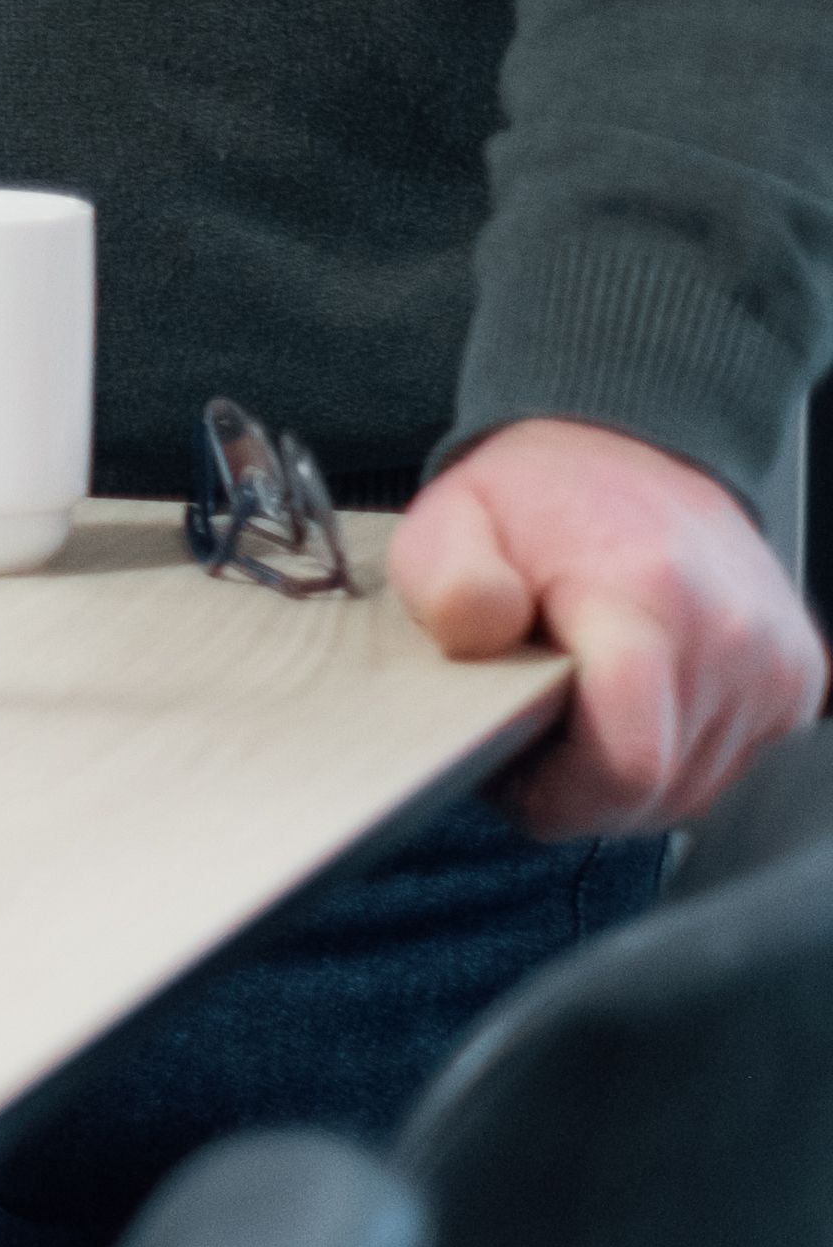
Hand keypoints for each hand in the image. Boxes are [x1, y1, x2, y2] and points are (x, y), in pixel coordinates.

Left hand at [388, 414, 825, 835]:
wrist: (633, 451)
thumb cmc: (538, 499)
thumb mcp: (450, 522)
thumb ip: (448, 586)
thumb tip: (481, 635)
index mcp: (647, 599)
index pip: (628, 765)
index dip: (558, 796)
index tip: (512, 768)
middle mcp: (732, 639)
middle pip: (657, 793)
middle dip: (582, 789)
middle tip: (531, 732)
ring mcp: (777, 666)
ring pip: (695, 792)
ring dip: (628, 778)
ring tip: (575, 714)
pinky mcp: (798, 683)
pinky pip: (730, 767)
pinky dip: (675, 757)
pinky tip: (630, 709)